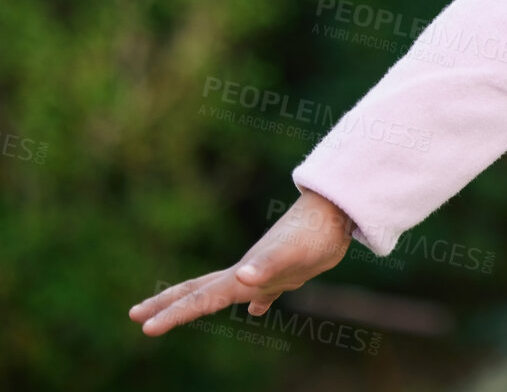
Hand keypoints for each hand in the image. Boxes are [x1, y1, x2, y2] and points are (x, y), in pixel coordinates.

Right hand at [128, 188, 354, 335]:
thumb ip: (267, 265)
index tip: (143, 328)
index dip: (172, 313)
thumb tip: (243, 276)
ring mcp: (265, 272)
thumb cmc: (314, 233)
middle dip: (167, 304)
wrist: (338, 212)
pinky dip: (257, 301)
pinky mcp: (286, 272)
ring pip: (225, 290)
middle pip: (199, 290)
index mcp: (242, 275)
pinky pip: (262, 291)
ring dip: (201, 302)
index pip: (199, 297)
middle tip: (135, 316)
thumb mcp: (291, 254)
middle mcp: (247, 273)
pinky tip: (257, 309)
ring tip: (183, 312)